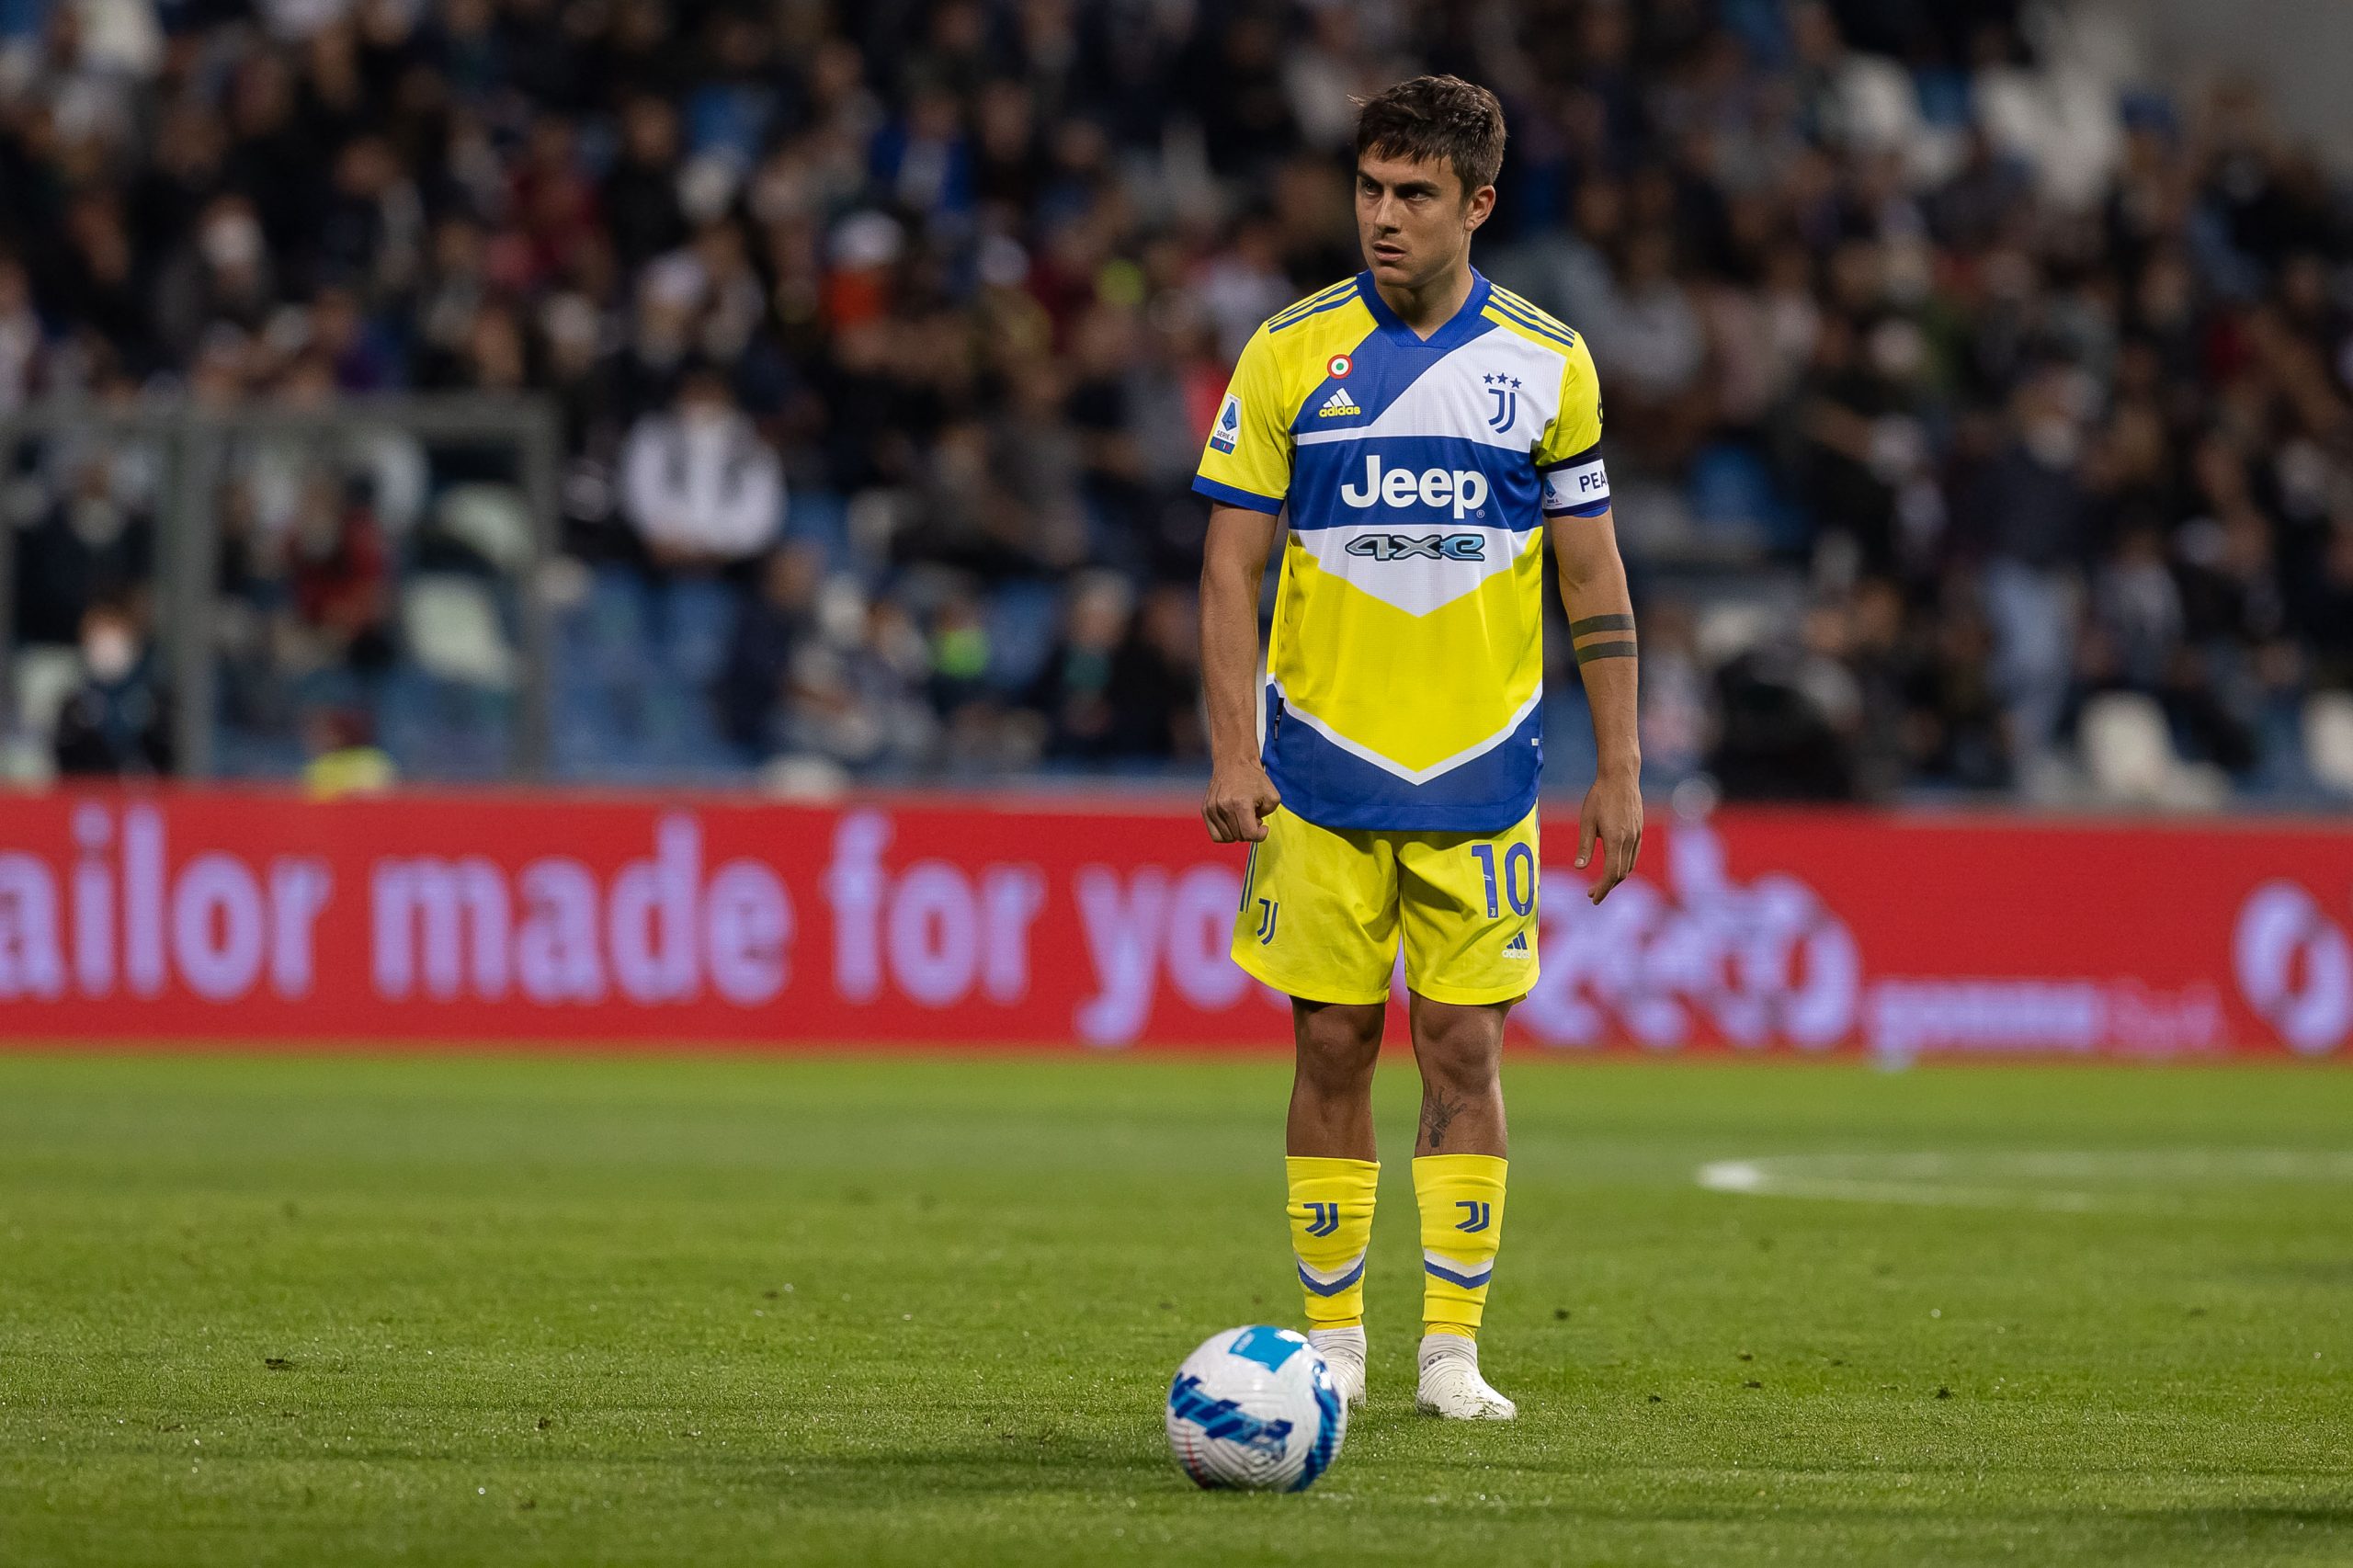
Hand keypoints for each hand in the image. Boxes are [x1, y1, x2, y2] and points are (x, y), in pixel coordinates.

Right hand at [1203, 760, 1280, 842]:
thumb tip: (1255, 826)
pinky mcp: (1205, 809)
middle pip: (1238, 837)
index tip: (1263, 826)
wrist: (1233, 762)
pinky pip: (1215, 835)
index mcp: (1240, 803)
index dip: (1260, 835)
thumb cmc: (1254, 778)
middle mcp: (1223, 807)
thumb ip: (1268, 814)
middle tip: (1253, 817)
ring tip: (1242, 817)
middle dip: (1249, 831)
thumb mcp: (1272, 795)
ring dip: (1237, 831)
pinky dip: (1226, 833)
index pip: (1249, 835)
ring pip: (1227, 838)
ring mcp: (1212, 809)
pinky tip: (1233, 822)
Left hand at [1575, 769, 1642, 902]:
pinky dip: (1624, 865)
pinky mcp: (1639, 830)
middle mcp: (1629, 840)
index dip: (1603, 889)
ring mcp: (1637, 835)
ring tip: (1602, 882)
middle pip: (1621, 873)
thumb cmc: (1599, 796)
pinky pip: (1633, 854)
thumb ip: (1584, 846)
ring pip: (1629, 865)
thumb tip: (1579, 867)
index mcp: (1615, 839)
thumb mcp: (1586, 821)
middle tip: (1591, 893)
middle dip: (1607, 886)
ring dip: (1616, 877)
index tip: (1593, 898)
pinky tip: (1613, 864)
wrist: (1620, 776)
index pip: (1611, 873)